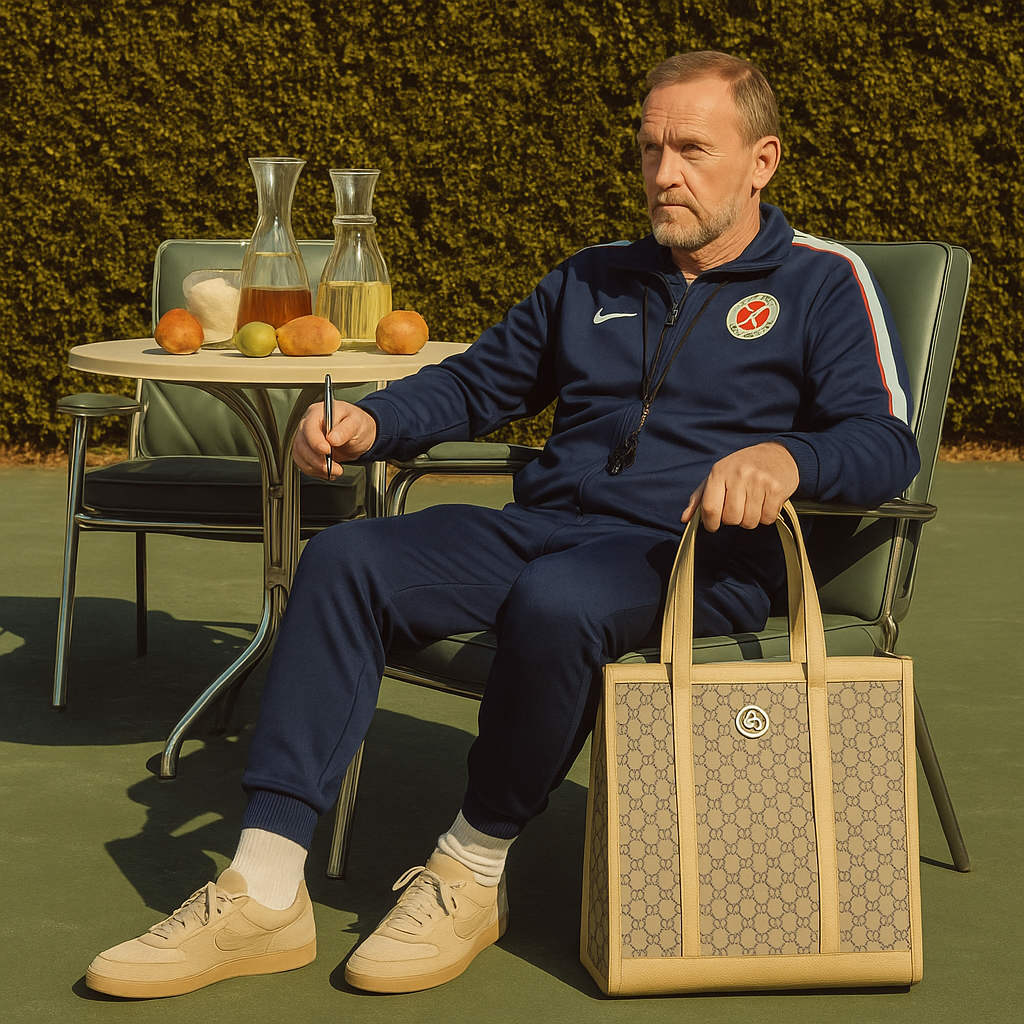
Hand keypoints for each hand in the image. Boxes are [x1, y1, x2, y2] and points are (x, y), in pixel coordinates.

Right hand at [292, 400, 377, 479]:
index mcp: (318, 413)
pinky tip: (328, 472)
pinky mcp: (306, 452)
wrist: (358, 434)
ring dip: (316, 468)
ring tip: (335, 471)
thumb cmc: (355, 424)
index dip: (315, 441)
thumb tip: (333, 438)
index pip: (309, 427)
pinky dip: (315, 471)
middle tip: (335, 467)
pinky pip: (303, 464)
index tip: (326, 451)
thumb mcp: (356, 423)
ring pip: (300, 456)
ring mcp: (305, 439)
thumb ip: (345, 429)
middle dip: (317, 459)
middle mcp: (307, 425)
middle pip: (302, 443)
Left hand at [681, 442, 799, 531]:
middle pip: (731, 518)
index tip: (713, 525)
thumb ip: (699, 498)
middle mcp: (739, 475)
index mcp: (720, 471)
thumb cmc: (742, 468)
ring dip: (749, 519)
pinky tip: (764, 503)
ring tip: (751, 505)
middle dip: (733, 520)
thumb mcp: (717, 476)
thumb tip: (685, 519)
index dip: (710, 523)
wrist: (777, 454)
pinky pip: (767, 519)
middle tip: (737, 508)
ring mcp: (759, 481)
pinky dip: (765, 517)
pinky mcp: (776, 489)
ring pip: (749, 521)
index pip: (710, 508)